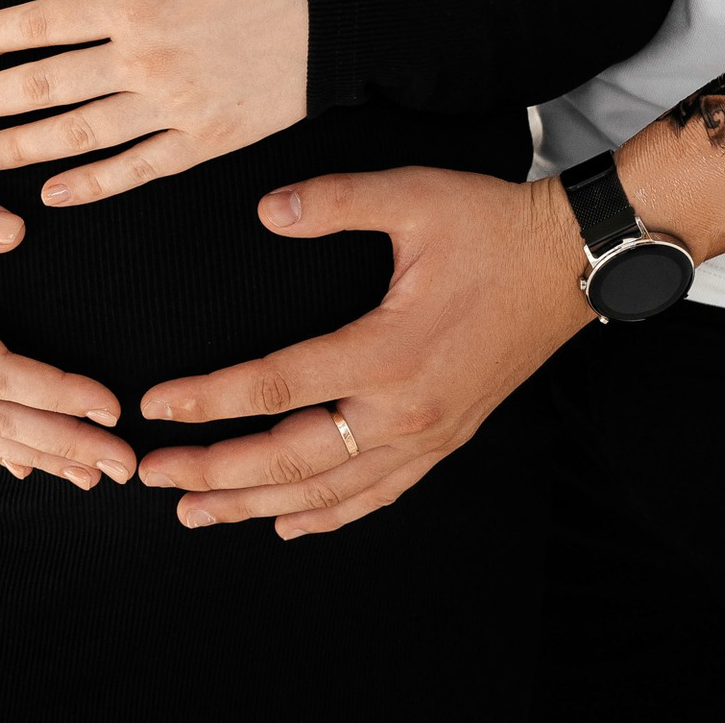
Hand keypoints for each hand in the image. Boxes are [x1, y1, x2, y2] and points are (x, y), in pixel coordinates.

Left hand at [0, 0, 308, 206]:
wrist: (356, 4)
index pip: (46, 22)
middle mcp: (149, 58)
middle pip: (50, 85)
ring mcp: (178, 106)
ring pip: (83, 134)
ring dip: (24, 148)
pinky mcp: (210, 140)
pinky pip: (140, 170)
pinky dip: (95, 185)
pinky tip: (56, 193)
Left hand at [135, 166, 590, 535]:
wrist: (573, 262)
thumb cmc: (493, 224)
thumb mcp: (414, 197)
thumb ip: (336, 201)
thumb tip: (268, 211)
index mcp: (387, 352)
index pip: (276, 387)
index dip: (208, 399)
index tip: (154, 407)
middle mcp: (404, 411)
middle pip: (289, 459)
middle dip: (213, 473)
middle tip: (151, 478)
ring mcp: (428, 436)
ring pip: (327, 492)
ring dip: (256, 507)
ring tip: (197, 513)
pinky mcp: (446, 439)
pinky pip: (376, 496)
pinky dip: (326, 517)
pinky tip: (288, 526)